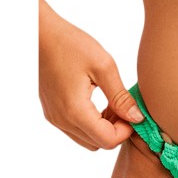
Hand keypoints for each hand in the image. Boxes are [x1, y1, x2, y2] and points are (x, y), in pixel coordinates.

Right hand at [38, 0, 143, 150]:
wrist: (40, 33)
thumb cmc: (71, 44)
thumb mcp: (104, 67)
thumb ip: (121, 97)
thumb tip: (137, 118)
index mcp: (75, 110)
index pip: (108, 141)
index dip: (126, 131)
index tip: (132, 113)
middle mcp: (62, 120)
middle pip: (99, 144)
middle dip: (116, 131)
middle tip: (123, 108)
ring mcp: (55, 118)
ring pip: (88, 140)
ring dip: (104, 129)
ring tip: (112, 105)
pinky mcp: (53, 113)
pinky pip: (77, 131)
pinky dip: (92, 124)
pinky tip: (99, 104)